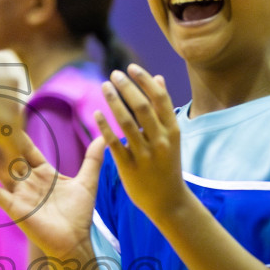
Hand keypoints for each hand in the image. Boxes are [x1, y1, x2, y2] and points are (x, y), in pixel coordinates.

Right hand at [0, 135, 104, 262]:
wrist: (74, 242)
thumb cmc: (78, 215)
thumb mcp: (87, 182)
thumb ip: (93, 160)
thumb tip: (102, 138)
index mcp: (44, 173)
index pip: (28, 150)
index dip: (20, 135)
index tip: (12, 117)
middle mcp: (29, 182)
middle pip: (12, 156)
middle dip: (1, 140)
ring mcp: (20, 195)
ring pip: (2, 170)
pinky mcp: (15, 208)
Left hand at [97, 65, 188, 221]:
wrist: (169, 202)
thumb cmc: (168, 165)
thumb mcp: (172, 136)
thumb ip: (163, 109)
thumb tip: (159, 77)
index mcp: (173, 131)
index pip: (160, 99)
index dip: (144, 80)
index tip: (131, 67)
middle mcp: (161, 141)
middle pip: (142, 107)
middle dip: (127, 87)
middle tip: (114, 73)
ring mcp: (145, 155)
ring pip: (127, 122)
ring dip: (114, 101)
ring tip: (104, 86)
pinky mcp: (130, 168)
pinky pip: (115, 143)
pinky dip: (105, 127)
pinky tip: (96, 113)